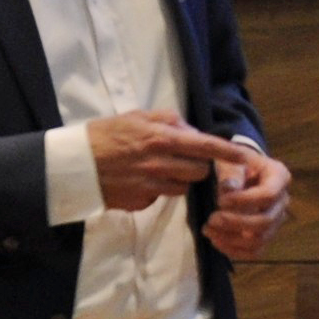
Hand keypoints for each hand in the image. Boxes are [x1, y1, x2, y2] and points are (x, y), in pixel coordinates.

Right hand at [87, 111, 223, 212]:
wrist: (74, 165)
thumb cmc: (105, 135)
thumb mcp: (136, 117)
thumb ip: (168, 121)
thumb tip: (191, 131)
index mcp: (161, 139)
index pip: (205, 147)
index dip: (228, 153)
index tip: (245, 158)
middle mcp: (160, 164)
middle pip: (199, 172)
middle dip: (198, 167)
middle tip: (185, 159)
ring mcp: (150, 187)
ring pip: (183, 187)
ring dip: (179, 179)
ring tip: (160, 169)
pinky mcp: (141, 202)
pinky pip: (161, 197)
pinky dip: (158, 190)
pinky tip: (142, 180)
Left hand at [204, 139, 291, 260]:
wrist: (243, 170)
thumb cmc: (238, 162)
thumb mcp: (234, 159)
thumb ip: (232, 173)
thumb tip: (229, 190)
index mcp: (279, 176)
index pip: (268, 195)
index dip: (244, 201)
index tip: (220, 201)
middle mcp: (283, 200)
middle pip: (265, 221)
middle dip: (236, 223)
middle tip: (211, 219)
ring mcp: (276, 219)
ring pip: (260, 240)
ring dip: (232, 239)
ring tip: (208, 230)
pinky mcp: (266, 234)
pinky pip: (255, 251)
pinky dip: (234, 250)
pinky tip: (216, 240)